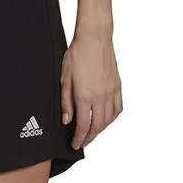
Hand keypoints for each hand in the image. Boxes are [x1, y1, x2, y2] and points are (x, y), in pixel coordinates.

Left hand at [61, 34, 122, 149]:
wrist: (95, 38)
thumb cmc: (78, 54)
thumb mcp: (64, 79)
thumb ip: (66, 102)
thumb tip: (67, 121)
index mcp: (85, 96)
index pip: (83, 126)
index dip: (79, 138)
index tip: (75, 144)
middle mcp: (100, 96)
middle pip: (97, 126)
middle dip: (89, 138)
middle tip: (82, 142)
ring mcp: (111, 91)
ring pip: (108, 120)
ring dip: (100, 130)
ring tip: (92, 134)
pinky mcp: (117, 86)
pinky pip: (118, 108)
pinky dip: (111, 119)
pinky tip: (105, 120)